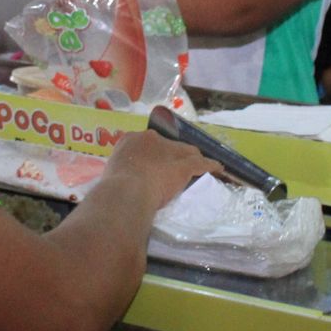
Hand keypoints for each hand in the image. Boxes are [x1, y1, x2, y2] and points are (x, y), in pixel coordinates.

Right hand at [104, 130, 220, 212]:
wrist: (127, 192)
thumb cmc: (114, 187)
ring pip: (186, 152)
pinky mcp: (184, 165)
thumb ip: (120, 171)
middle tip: (171, 169)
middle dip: (171, 155)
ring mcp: (169, 150)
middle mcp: (150, 139)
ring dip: (193, 158)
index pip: (146, 143)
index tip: (152, 164)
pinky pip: (201, 164)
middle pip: (168, 145)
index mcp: (130, 140)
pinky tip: (218, 169)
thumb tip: (120, 179)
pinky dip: (211, 166)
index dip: (151, 153)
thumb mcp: (111, 174)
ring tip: (200, 166)